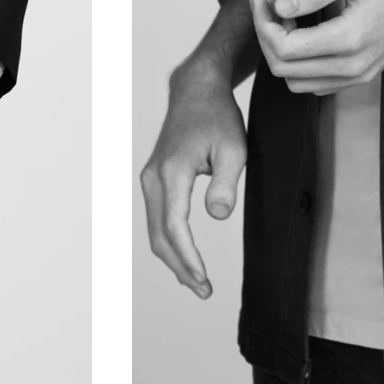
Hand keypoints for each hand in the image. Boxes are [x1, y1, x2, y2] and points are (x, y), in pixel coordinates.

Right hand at [141, 57, 246, 297]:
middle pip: (160, 236)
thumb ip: (225, 182)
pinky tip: (185, 258)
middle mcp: (153, 179)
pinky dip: (169, 243)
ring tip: (197, 283)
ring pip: (155, 231)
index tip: (204, 279)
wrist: (196, 92)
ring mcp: (149, 180)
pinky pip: (157, 220)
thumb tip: (217, 216)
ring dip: (174, 260)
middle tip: (205, 291)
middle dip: (181, 267)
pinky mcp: (153, 181)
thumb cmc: (219, 118)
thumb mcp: (234, 148)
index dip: (188, 257)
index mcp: (172, 172)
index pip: (174, 226)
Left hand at [252, 0, 383, 94]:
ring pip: (296, 82)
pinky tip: (303, 31)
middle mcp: (353, 66)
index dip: (264, 24)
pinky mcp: (361, 75)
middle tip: (268, 4)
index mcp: (350, 39)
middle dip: (267, 36)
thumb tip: (280, 5)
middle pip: (284, 69)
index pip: (285, 48)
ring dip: (281, 52)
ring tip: (285, 17)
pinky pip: (315, 83)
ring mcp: (358, 76)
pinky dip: (299, 63)